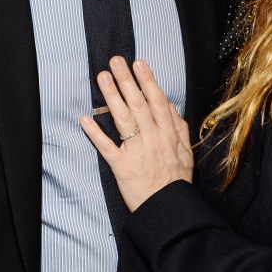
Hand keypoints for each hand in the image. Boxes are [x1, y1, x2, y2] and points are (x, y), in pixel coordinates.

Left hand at [81, 57, 192, 211]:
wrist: (168, 209)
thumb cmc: (176, 182)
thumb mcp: (186, 153)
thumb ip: (178, 128)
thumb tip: (170, 105)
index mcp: (168, 134)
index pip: (156, 101)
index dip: (147, 81)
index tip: (139, 63)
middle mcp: (152, 139)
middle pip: (138, 104)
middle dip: (126, 80)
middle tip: (115, 62)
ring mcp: (136, 151)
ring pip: (123, 119)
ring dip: (112, 96)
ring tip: (102, 78)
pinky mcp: (122, 167)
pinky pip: (107, 147)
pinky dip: (95, 133)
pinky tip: (85, 118)